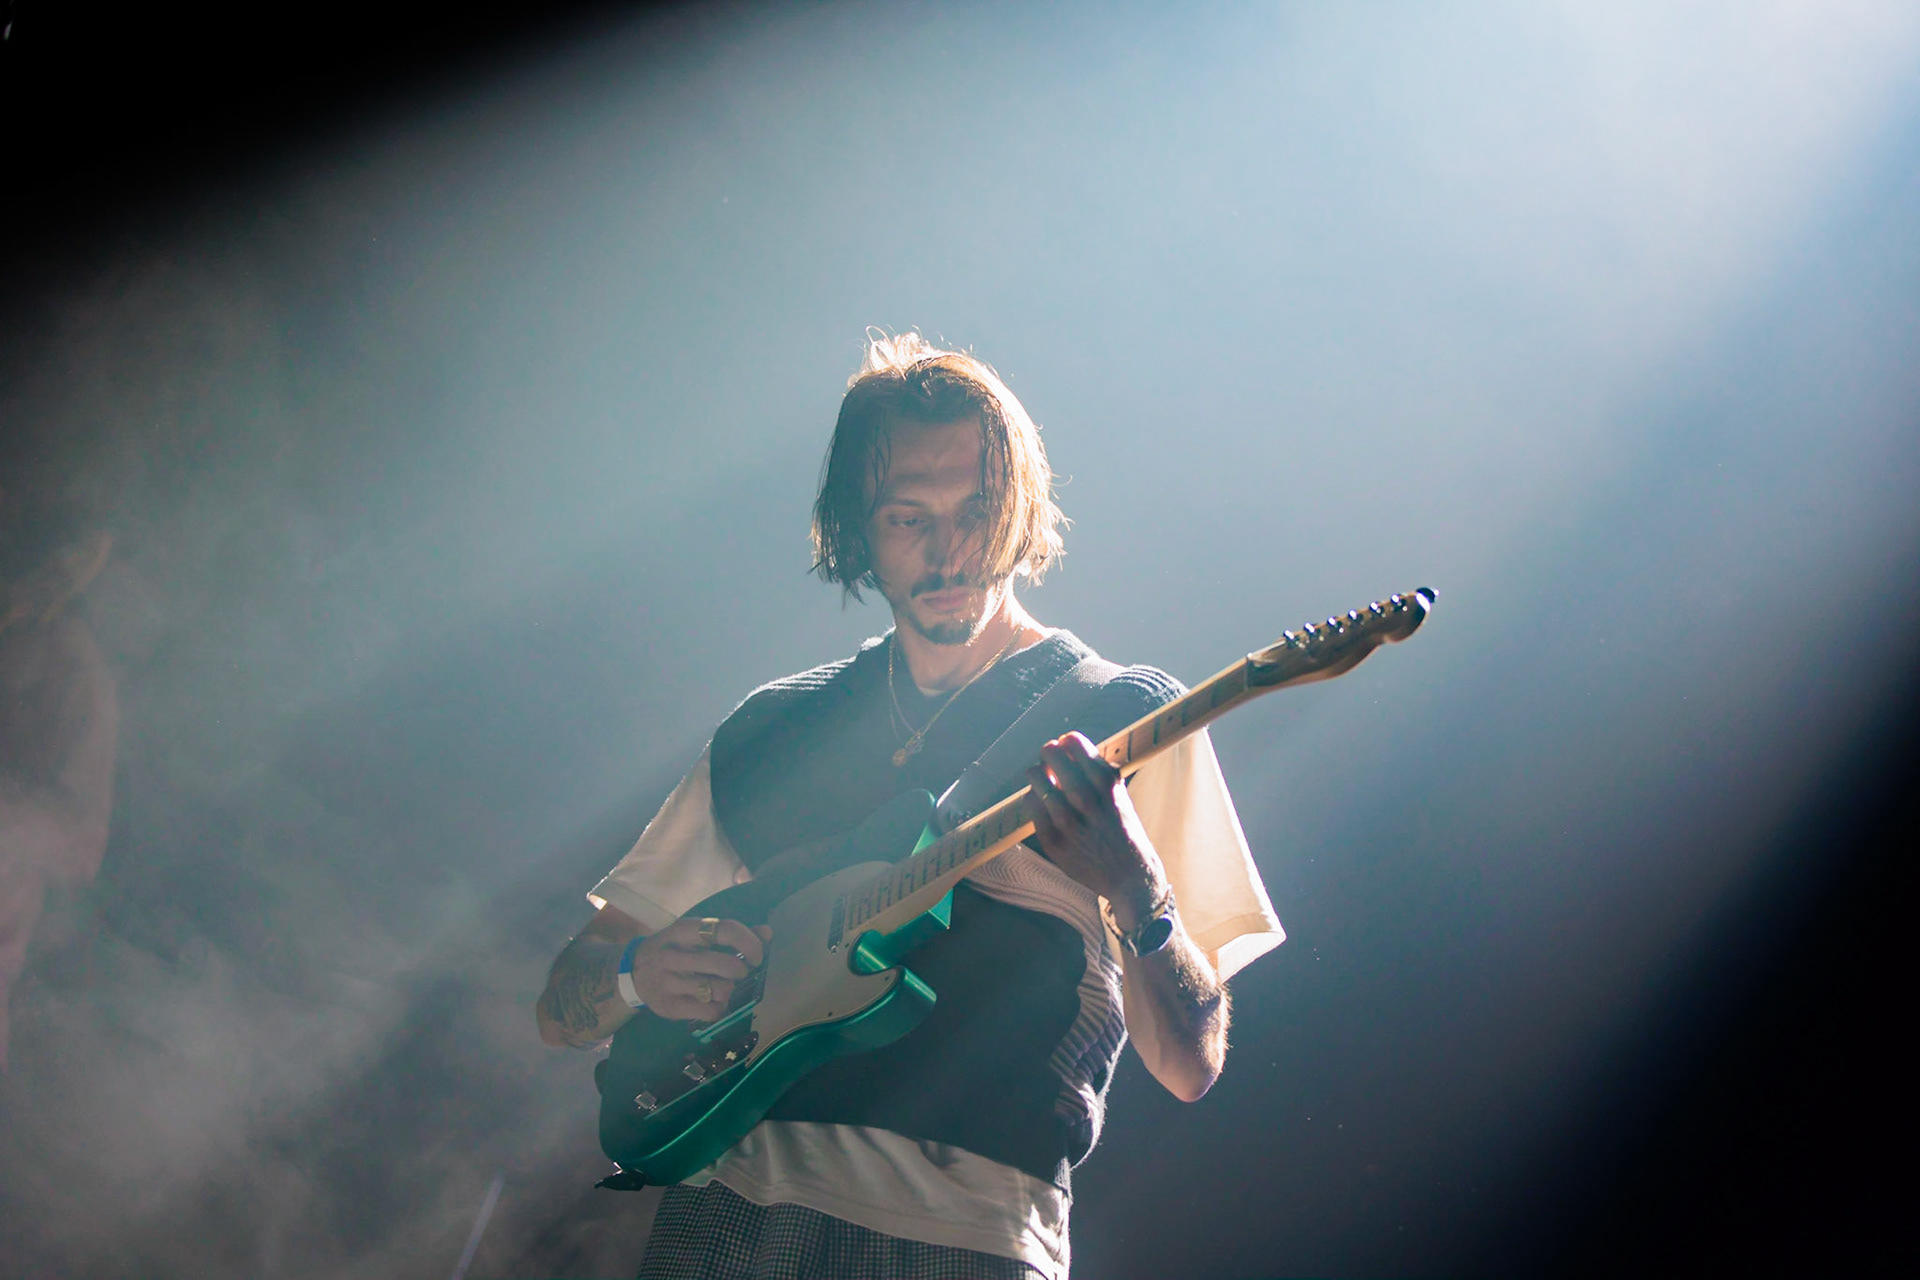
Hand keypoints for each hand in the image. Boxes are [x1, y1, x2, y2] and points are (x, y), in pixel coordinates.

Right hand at [627, 915, 770, 1022]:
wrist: (632, 972)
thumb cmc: (675, 950)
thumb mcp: (695, 935)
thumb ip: (731, 934)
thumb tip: (767, 933)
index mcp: (684, 930)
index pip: (726, 930)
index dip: (750, 943)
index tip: (756, 956)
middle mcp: (674, 954)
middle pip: (727, 965)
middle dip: (741, 971)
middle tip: (739, 972)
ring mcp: (670, 982)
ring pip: (721, 990)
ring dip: (730, 990)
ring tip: (722, 986)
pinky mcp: (669, 1006)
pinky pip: (711, 1011)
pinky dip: (720, 1007)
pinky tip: (713, 1001)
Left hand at [1026, 732, 1167, 926]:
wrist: (1130, 878)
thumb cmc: (1126, 834)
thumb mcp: (1121, 797)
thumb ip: (1100, 775)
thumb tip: (1076, 751)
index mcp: (1106, 784)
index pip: (1074, 742)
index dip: (1068, 742)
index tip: (1067, 745)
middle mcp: (1085, 798)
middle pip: (1051, 754)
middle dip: (1049, 752)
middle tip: (1050, 759)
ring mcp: (1066, 820)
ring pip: (1035, 777)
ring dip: (1038, 774)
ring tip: (1043, 780)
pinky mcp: (1052, 839)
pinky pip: (1031, 804)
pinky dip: (1035, 798)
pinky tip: (1043, 802)